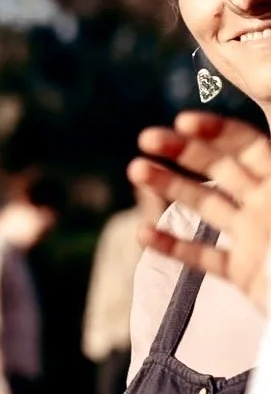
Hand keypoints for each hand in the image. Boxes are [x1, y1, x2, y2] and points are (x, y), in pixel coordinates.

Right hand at [131, 113, 270, 315]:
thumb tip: (270, 129)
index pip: (248, 146)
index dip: (216, 131)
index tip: (182, 121)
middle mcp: (266, 205)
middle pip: (219, 168)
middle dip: (183, 151)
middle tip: (146, 139)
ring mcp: (253, 237)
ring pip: (206, 206)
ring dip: (171, 187)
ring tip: (137, 170)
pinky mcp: (243, 272)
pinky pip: (205, 258)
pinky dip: (174, 247)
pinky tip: (144, 233)